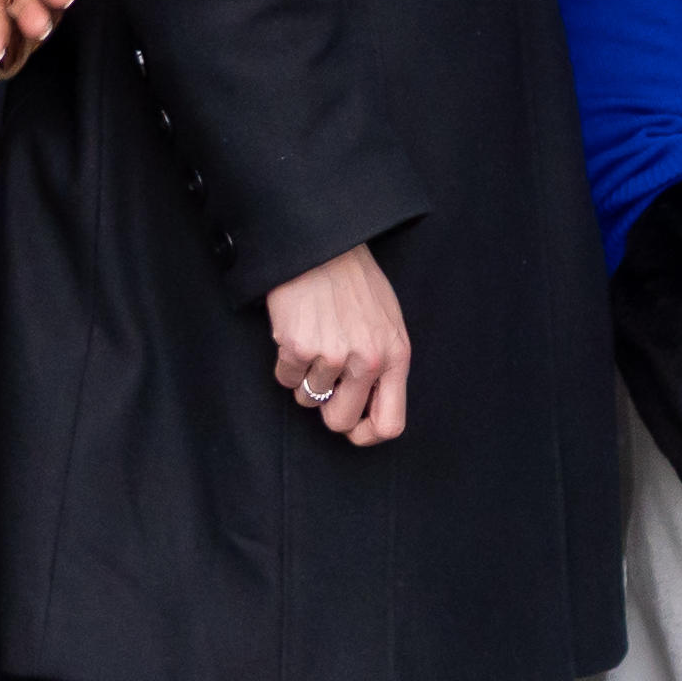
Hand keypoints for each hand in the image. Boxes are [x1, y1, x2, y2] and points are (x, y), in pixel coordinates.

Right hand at [267, 243, 411, 449]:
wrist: (322, 245)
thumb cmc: (355, 282)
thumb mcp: (387, 322)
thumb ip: (384, 364)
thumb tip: (370, 407)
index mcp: (396, 356)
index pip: (390, 424)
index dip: (366, 435)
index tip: (353, 427)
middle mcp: (368, 361)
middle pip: (340, 422)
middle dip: (326, 408)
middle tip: (323, 380)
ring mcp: (332, 356)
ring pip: (308, 399)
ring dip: (305, 377)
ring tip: (312, 340)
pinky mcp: (298, 347)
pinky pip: (285, 378)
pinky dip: (285, 361)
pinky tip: (295, 331)